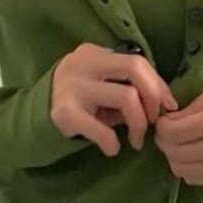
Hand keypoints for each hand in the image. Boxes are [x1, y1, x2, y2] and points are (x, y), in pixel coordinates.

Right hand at [51, 43, 178, 156]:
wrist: (34, 117)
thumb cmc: (79, 103)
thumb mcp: (101, 86)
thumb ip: (128, 86)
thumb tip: (166, 103)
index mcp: (95, 54)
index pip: (137, 61)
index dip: (159, 85)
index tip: (167, 107)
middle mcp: (83, 64)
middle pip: (134, 68)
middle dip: (153, 98)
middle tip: (153, 122)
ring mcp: (72, 87)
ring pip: (126, 97)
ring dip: (139, 124)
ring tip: (136, 140)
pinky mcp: (64, 113)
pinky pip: (101, 128)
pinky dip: (112, 141)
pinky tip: (113, 148)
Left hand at [154, 72, 202, 185]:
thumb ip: (198, 102)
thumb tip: (173, 120)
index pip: (175, 132)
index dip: (162, 127)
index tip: (165, 120)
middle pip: (176, 153)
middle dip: (165, 142)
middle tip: (169, 133)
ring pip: (184, 170)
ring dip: (176, 157)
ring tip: (182, 144)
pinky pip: (199, 180)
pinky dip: (190, 168)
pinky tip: (196, 155)